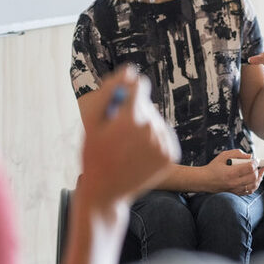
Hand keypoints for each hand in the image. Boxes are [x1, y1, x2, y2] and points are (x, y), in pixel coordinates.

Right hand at [79, 66, 179, 210]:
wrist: (107, 192)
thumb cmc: (94, 154)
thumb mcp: (92, 122)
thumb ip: (109, 91)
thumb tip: (129, 71)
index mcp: (130, 118)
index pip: (139, 86)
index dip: (126, 93)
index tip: (118, 105)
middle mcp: (151, 129)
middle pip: (147, 105)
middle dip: (132, 113)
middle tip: (116, 135)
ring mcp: (163, 143)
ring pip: (155, 120)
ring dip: (143, 127)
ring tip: (126, 146)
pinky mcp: (171, 154)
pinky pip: (163, 135)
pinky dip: (152, 140)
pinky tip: (138, 153)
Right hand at [203, 149, 263, 194]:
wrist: (204, 180)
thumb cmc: (213, 167)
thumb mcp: (223, 156)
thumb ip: (237, 153)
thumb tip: (249, 156)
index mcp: (230, 172)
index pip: (249, 168)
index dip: (255, 162)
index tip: (256, 159)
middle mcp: (234, 182)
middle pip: (253, 177)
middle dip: (258, 170)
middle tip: (259, 165)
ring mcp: (235, 189)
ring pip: (254, 185)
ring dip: (259, 178)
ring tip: (261, 172)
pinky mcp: (235, 193)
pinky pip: (249, 191)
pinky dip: (255, 185)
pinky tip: (255, 180)